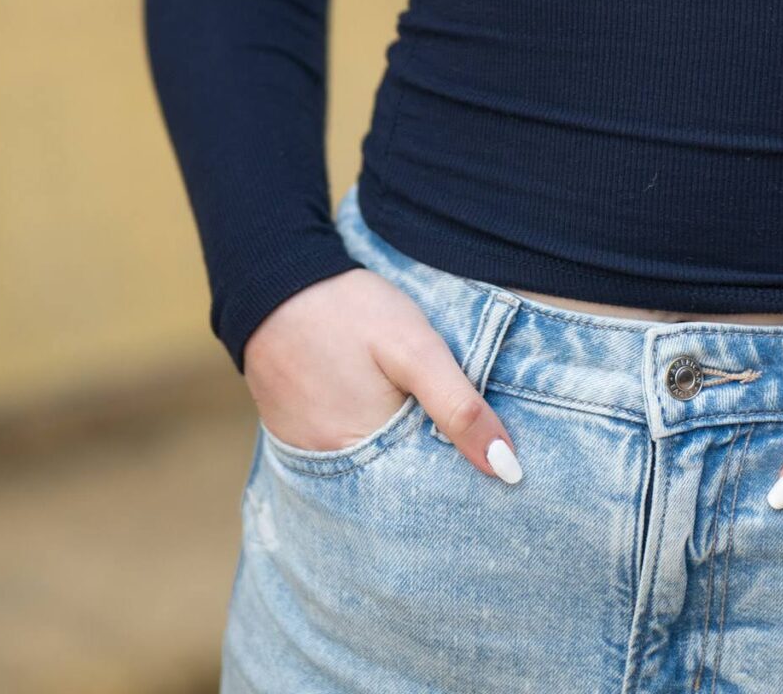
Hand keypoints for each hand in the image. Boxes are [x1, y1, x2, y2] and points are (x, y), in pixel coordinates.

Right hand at [243, 267, 523, 483]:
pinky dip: (372, 442)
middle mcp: (335, 475)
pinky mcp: (299, 439)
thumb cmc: (349, 313)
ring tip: (429, 433)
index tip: (498, 472)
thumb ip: (459, 406)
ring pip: (374, 473)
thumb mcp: (416, 349)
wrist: (274, 285)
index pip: (428, 497)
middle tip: (471, 453)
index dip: (463, 482)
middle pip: (400, 490)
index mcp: (368, 462)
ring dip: (402, 459)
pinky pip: (346, 455)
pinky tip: (390, 420)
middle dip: (434, 476)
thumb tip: (508, 467)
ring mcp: (312, 459)